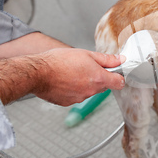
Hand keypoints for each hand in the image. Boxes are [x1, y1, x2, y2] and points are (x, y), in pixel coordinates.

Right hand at [0, 48, 125, 105]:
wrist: (37, 73)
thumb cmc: (59, 61)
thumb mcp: (86, 54)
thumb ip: (106, 59)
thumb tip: (120, 59)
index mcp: (99, 79)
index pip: (119, 83)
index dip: (118, 77)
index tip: (114, 72)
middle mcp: (91, 91)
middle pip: (103, 86)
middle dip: (98, 77)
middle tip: (86, 67)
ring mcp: (79, 98)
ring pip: (89, 91)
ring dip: (84, 83)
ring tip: (71, 72)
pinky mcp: (68, 103)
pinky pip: (76, 95)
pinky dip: (73, 89)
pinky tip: (64, 80)